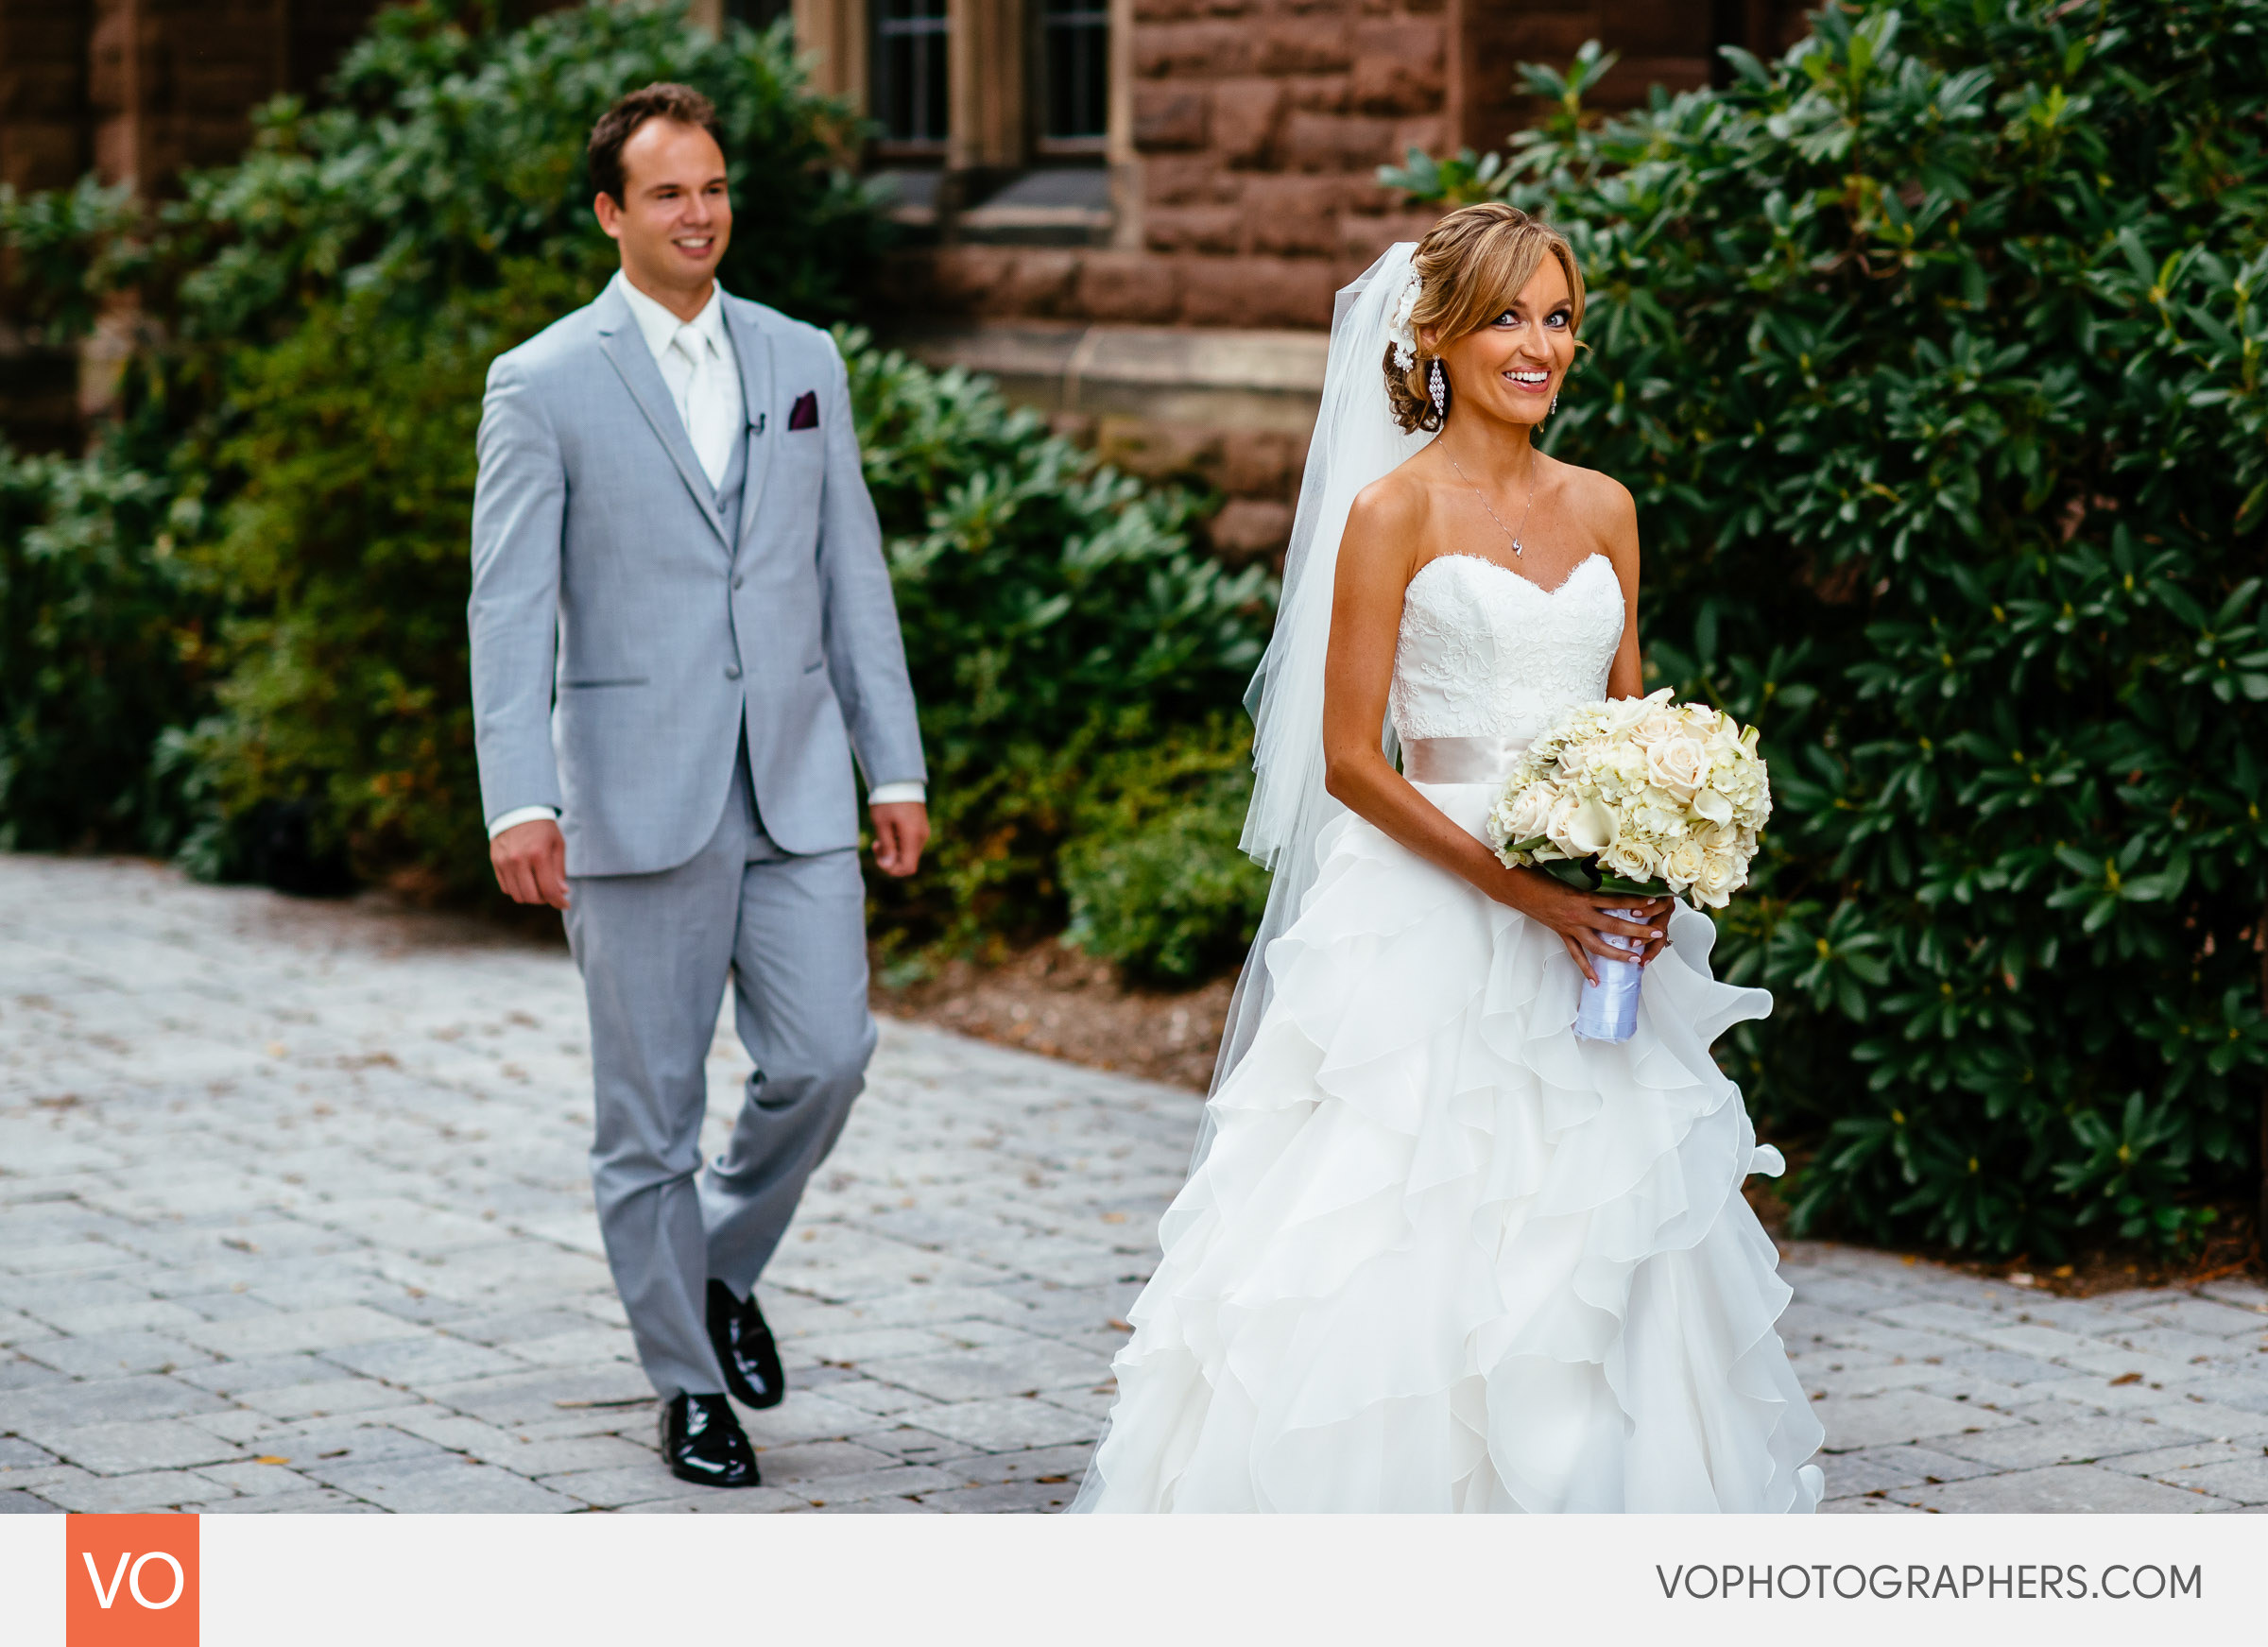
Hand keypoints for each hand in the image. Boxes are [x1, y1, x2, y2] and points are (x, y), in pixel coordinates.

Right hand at [491, 818, 569, 908]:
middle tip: (552, 893)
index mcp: (538, 854)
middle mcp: (518, 860)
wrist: (518, 809)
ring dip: (531, 897)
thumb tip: (561, 892)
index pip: (548, 890)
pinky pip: (506, 888)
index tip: (565, 904)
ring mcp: (504, 862)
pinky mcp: (495, 862)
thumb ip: (559, 870)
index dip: (559, 902)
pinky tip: (526, 881)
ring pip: (517, 895)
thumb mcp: (557, 844)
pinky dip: (518, 890)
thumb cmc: (543, 827)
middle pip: (531, 897)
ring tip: (540, 887)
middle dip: (545, 900)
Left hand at [870, 801, 928, 877]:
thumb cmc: (887, 800)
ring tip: (881, 836)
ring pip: (909, 853)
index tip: (879, 856)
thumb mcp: (881, 823)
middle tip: (876, 844)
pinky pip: (911, 843)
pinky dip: (899, 843)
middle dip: (891, 859)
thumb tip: (888, 865)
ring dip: (895, 851)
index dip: (892, 870)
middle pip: (909, 862)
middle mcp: (922, 836)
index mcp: (912, 837)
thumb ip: (886, 847)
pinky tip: (890, 831)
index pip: (908, 868)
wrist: (899, 778)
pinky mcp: (921, 826)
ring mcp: (923, 831)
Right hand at [1491, 865, 1668, 985]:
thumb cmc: (1543, 877)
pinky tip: (1596, 980)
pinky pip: (1576, 955)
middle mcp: (1580, 914)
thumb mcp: (1571, 874)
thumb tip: (1612, 873)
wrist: (1519, 889)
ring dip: (1618, 954)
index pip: (1617, 901)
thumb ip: (1592, 878)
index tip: (1654, 902)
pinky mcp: (1562, 935)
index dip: (1637, 903)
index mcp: (1584, 896)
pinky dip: (1586, 968)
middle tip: (1657, 933)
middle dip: (1638, 931)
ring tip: (1636, 960)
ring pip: (1599, 946)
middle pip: (1615, 927)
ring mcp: (1571, 927)